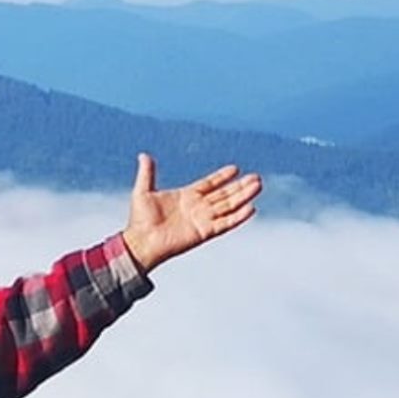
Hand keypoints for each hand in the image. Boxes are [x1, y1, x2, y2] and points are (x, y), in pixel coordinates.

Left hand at [120, 153, 261, 272]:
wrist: (141, 242)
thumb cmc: (140, 220)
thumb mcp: (143, 191)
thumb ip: (147, 173)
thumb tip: (144, 155)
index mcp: (186, 197)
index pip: (209, 184)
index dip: (222, 177)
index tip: (235, 169)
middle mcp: (198, 208)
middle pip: (224, 194)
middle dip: (240, 186)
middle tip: (256, 177)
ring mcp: (203, 220)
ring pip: (229, 206)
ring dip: (244, 196)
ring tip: (258, 186)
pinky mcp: (205, 232)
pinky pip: (226, 223)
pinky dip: (238, 217)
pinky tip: (251, 208)